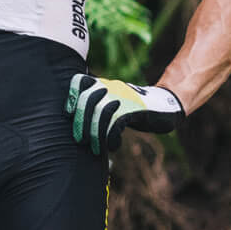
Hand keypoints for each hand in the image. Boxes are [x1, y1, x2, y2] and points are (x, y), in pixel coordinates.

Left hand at [65, 75, 185, 155]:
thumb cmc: (131, 111)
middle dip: (81, 122)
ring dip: (95, 133)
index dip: (71, 96)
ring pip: (101, 112)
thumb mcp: (112, 105)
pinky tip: (112, 146)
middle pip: (88, 100)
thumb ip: (95, 109)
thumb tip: (73, 124)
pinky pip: (117, 122)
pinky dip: (111, 137)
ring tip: (94, 148)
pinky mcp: (136, 108)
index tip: (68, 113)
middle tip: (80, 140)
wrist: (163, 109)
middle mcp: (111, 87)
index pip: (80, 81)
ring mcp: (123, 96)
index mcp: (103, 84)